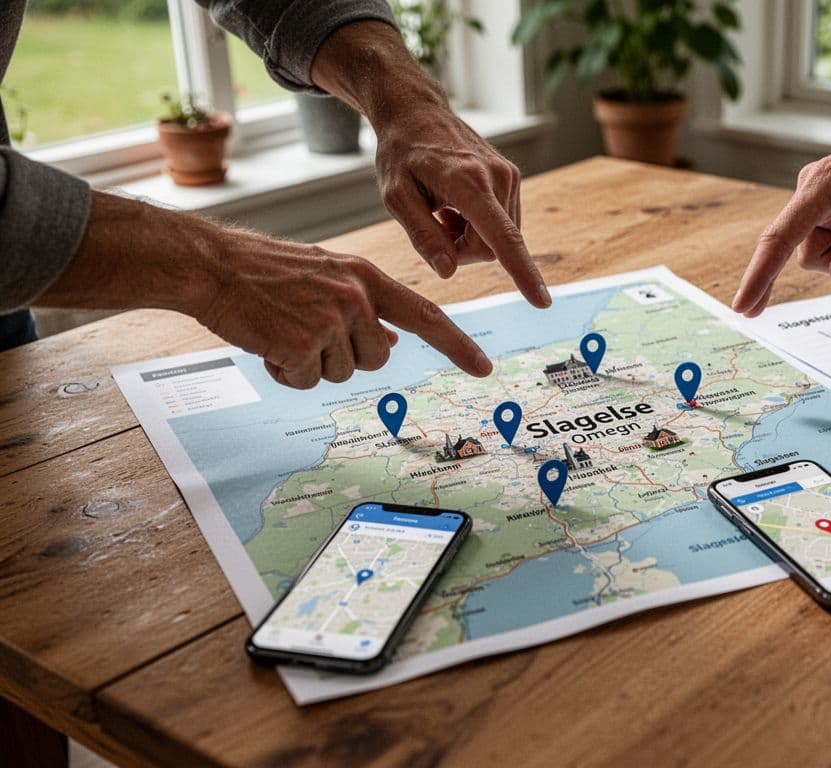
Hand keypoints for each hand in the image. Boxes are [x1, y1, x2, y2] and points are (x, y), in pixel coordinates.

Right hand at [196, 239, 491, 388]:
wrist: (213, 266)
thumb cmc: (265, 273)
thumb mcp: (327, 277)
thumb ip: (363, 305)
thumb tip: (392, 339)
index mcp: (367, 277)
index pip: (426, 315)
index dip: (456, 345)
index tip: (483, 368)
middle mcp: (357, 296)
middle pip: (377, 358)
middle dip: (344, 358)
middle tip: (306, 332)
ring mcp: (332, 318)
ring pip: (341, 373)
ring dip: (311, 364)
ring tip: (282, 331)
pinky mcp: (304, 342)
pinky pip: (307, 381)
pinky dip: (286, 373)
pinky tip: (267, 343)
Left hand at [373, 106, 550, 307]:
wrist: (417, 112)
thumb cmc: (401, 154)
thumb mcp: (396, 196)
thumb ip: (422, 236)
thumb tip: (448, 271)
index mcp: (469, 182)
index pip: (502, 237)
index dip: (521, 272)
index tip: (542, 301)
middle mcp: (498, 178)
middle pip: (492, 247)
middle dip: (462, 250)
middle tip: (434, 224)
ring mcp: (509, 177)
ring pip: (498, 238)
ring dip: (469, 237)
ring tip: (443, 209)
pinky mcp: (512, 178)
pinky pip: (501, 223)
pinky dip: (477, 225)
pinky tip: (456, 204)